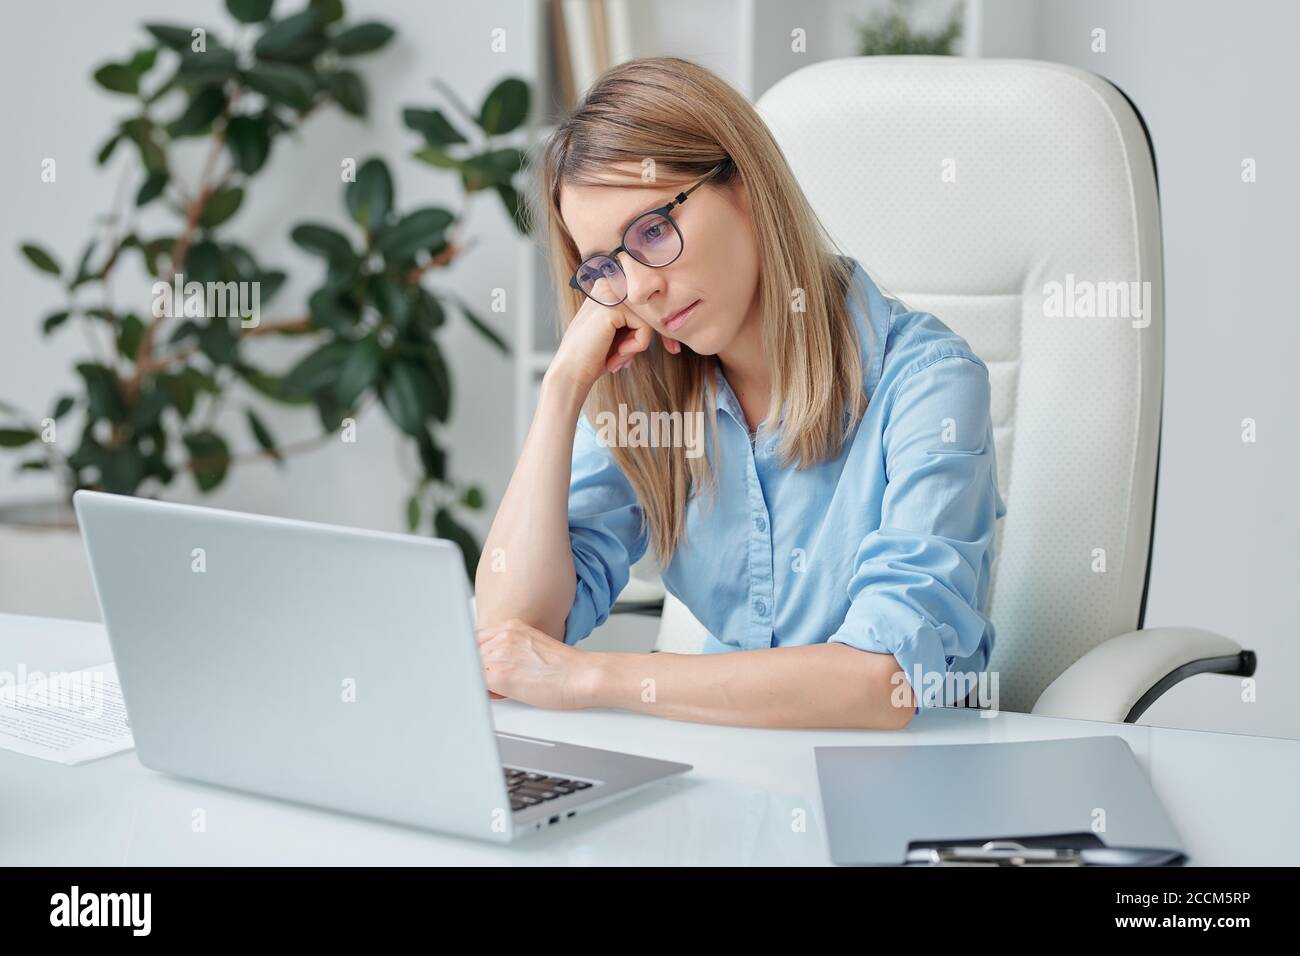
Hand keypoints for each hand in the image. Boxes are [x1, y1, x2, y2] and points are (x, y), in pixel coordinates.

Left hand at [476, 618, 599, 709]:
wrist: (583, 676)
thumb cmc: (566, 668)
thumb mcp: (534, 647)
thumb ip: (509, 650)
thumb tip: (493, 667)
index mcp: (512, 626)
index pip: (477, 639)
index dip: (477, 656)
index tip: (479, 666)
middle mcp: (503, 635)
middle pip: (470, 654)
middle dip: (478, 669)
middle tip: (497, 683)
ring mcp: (500, 653)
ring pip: (471, 669)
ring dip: (481, 681)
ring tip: (508, 689)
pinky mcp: (499, 675)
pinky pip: (475, 685)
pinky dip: (483, 693)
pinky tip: (504, 695)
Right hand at [547, 295, 681, 393]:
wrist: (571, 371)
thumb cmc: (594, 355)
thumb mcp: (620, 331)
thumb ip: (638, 318)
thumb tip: (669, 316)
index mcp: (608, 285)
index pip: (644, 303)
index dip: (650, 328)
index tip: (659, 349)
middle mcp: (608, 283)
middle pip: (649, 310)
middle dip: (642, 338)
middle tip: (622, 358)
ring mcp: (609, 293)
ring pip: (648, 320)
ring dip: (637, 345)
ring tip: (617, 357)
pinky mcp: (612, 308)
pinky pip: (644, 329)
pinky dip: (635, 347)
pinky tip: (615, 355)